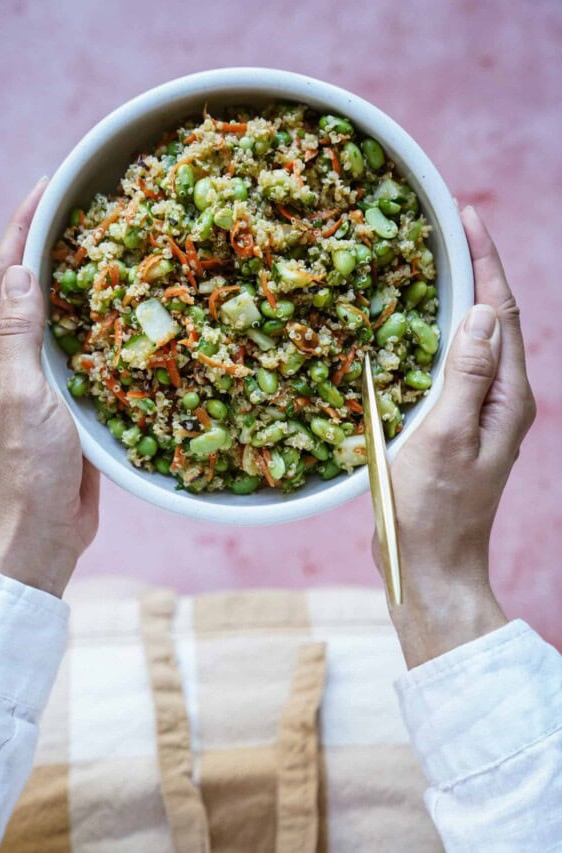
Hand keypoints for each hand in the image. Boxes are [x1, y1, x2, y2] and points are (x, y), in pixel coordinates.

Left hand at [0, 179, 99, 597]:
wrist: (39, 530)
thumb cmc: (24, 466)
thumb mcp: (21, 392)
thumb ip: (22, 331)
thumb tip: (23, 269)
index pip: (3, 275)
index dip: (22, 227)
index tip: (47, 187)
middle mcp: (8, 358)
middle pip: (26, 288)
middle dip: (48, 244)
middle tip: (84, 208)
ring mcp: (37, 379)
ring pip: (55, 316)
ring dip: (74, 280)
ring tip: (105, 244)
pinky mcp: (64, 399)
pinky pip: (78, 349)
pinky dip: (95, 322)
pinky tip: (118, 309)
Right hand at [374, 206, 536, 667]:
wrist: (430, 563)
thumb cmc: (432, 508)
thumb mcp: (447, 437)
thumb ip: (468, 374)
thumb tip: (483, 311)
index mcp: (507, 395)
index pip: (502, 312)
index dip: (486, 261)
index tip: (467, 215)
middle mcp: (502, 397)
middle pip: (495, 319)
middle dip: (477, 268)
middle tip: (448, 227)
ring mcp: (481, 411)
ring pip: (475, 339)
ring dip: (459, 297)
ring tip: (434, 261)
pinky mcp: (458, 423)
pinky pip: (455, 364)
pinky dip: (440, 333)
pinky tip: (418, 324)